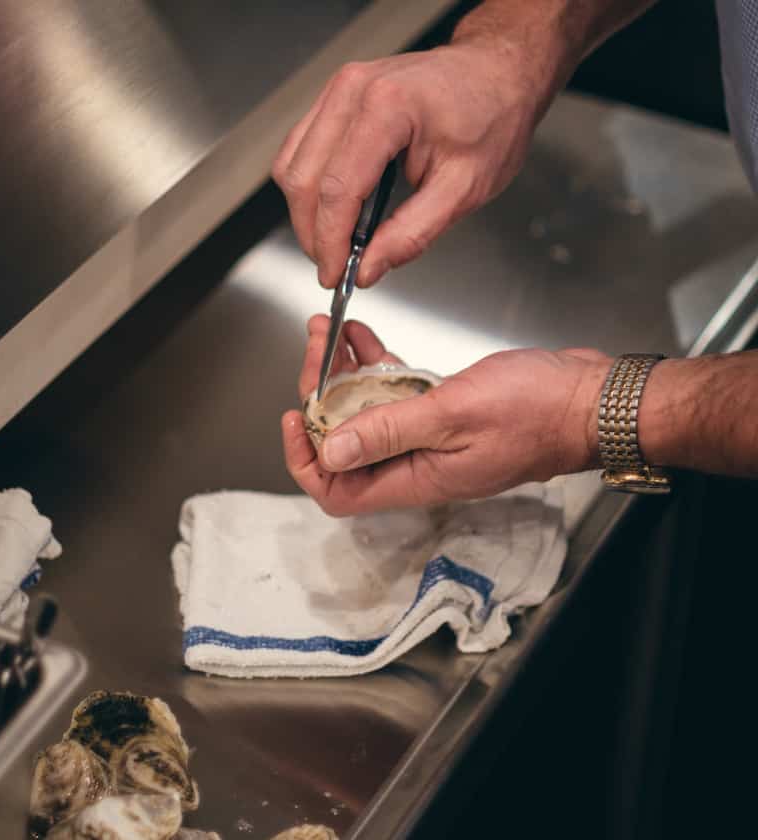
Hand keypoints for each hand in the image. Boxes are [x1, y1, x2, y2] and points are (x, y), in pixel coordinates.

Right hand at [272, 42, 541, 288]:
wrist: (497, 73)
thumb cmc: (491, 118)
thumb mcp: (464, 189)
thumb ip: (412, 234)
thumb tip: (368, 269)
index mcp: (388, 108)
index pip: (337, 189)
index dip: (330, 242)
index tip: (335, 275)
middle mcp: (353, 91)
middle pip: (304, 179)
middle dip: (313, 234)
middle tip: (335, 268)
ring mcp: (339, 90)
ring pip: (291, 165)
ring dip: (306, 213)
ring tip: (336, 243)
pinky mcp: (334, 98)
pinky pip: (300, 150)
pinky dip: (310, 189)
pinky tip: (336, 211)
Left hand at [281, 316, 611, 515]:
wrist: (590, 399)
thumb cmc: (536, 410)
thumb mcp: (452, 415)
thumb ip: (388, 432)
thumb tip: (330, 451)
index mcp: (415, 478)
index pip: (338, 491)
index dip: (308, 460)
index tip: (297, 415)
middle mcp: (417, 465)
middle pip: (346, 445)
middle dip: (321, 397)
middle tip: (315, 349)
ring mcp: (430, 440)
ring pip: (368, 415)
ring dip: (345, 376)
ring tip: (330, 332)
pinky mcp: (444, 414)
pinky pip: (397, 396)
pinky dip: (378, 368)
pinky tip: (367, 339)